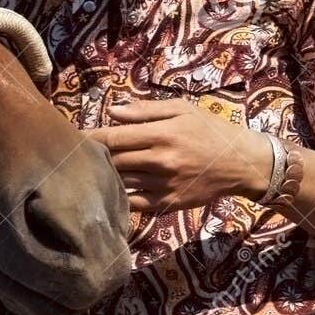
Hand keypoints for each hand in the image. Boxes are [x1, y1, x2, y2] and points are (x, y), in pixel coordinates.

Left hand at [88, 98, 274, 213]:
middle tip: (77, 153)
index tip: (74, 137)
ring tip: (90, 170)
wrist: (241, 163)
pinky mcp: (167, 204)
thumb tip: (112, 111)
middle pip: (112, 161)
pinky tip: (111, 189)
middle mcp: (160, 161)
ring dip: (104, 176)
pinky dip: (119, 196)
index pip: (113, 137)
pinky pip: (133, 203)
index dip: (90, 137)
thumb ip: (145, 111)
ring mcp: (163, 186)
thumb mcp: (182, 110)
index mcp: (162, 134)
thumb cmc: (210, 130)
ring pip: (120, 182)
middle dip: (93, 156)